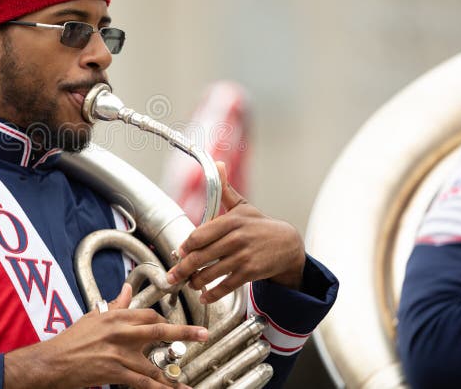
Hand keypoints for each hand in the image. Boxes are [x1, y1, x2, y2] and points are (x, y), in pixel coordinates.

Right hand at [3, 283, 207, 388]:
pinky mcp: (116, 372)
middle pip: (159, 330)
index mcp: (116, 316)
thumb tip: (126, 288)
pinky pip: (142, 383)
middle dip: (184, 333)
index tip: (176, 325)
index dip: (165, 320)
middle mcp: (121, 332)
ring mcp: (120, 353)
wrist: (53, 361)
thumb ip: (115, 304)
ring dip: (172, 374)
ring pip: (154, 363)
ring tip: (186, 383)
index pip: (149, 314)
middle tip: (203, 336)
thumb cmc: (71, 340)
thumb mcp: (94, 316)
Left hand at [165, 161, 305, 302]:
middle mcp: (236, 238)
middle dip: (183, 269)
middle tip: (172, 276)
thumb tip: (218, 164)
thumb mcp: (243, 206)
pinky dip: (213, 294)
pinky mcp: (251, 272)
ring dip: (196, 282)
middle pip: (201, 256)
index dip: (185, 246)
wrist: (288, 245)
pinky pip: (226, 286)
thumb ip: (225, 189)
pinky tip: (204, 297)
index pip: (199, 235)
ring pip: (211, 273)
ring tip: (189, 284)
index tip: (178, 253)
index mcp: (230, 221)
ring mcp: (243, 256)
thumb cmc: (260, 225)